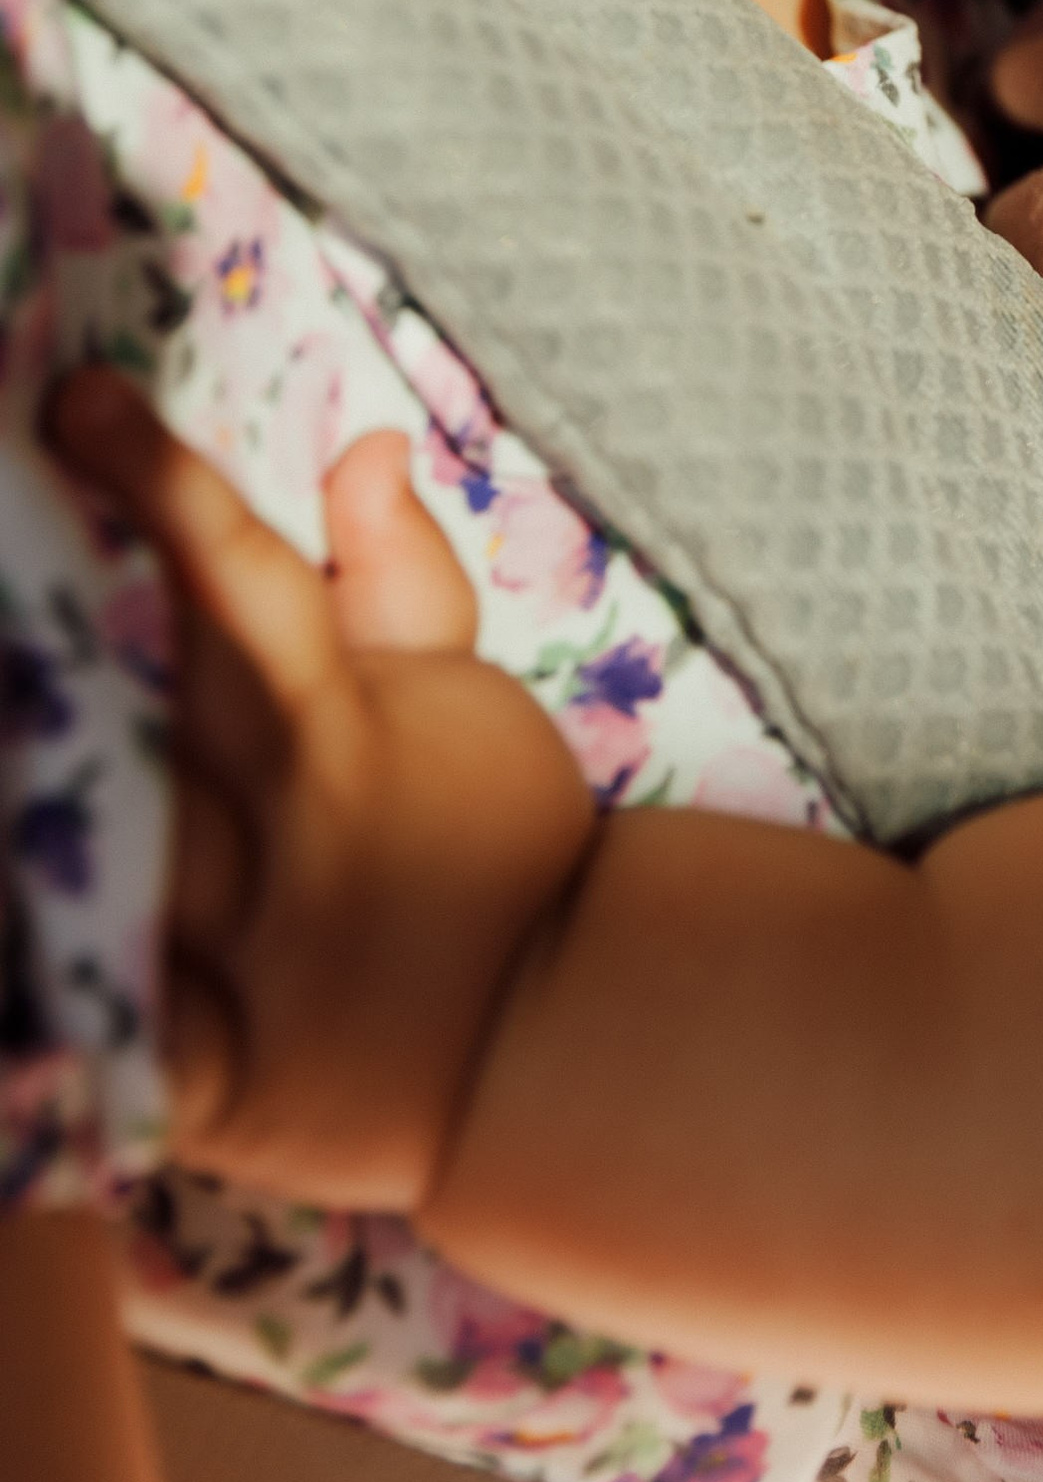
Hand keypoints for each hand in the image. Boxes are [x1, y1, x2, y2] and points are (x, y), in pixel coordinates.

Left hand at [45, 370, 593, 1215]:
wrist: (552, 1029)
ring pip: (115, 862)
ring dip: (43, 806)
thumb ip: (397, 571)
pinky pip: (119, 1046)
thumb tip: (362, 446)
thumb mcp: (462, 692)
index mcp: (341, 723)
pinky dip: (65, 1019)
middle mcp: (287, 827)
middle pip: (156, 709)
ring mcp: (248, 957)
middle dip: (57, 641)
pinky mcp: (216, 1079)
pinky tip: (27, 976)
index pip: (245, 581)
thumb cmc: (486, 839)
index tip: (73, 402)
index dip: (161, 489)